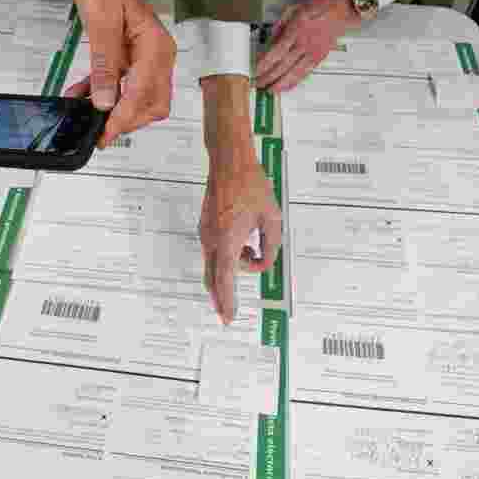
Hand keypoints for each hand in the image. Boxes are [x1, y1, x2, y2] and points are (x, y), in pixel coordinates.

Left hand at [65, 0, 175, 148]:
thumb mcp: (100, 24)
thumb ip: (104, 66)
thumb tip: (105, 102)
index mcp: (155, 47)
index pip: (143, 95)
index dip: (123, 119)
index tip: (105, 134)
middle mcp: (159, 55)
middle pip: (151, 105)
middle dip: (126, 121)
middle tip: (97, 132)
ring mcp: (148, 57)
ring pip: (140, 99)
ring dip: (115, 110)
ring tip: (85, 113)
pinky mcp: (135, 57)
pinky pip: (126, 85)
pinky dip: (108, 95)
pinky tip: (83, 96)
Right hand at [199, 75, 282, 323]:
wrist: (229, 160)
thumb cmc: (251, 185)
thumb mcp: (272, 218)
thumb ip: (271, 246)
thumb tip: (263, 261)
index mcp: (228, 241)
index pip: (225, 281)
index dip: (227, 302)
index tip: (228, 318)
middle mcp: (212, 240)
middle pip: (214, 278)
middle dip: (224, 294)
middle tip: (228, 312)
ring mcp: (205, 233)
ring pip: (216, 264)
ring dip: (234, 266)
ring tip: (255, 247)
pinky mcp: (205, 226)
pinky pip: (215, 250)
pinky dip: (229, 255)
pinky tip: (245, 239)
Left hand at [255, 0, 360, 92]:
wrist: (342, 9)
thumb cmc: (321, 6)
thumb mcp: (295, 9)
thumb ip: (281, 25)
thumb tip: (272, 38)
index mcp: (296, 29)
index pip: (276, 52)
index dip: (264, 64)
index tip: (255, 70)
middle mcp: (305, 43)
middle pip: (283, 65)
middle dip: (268, 77)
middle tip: (258, 83)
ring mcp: (313, 51)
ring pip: (294, 72)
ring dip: (280, 83)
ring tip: (270, 90)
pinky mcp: (320, 57)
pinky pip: (305, 72)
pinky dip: (295, 81)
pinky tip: (287, 86)